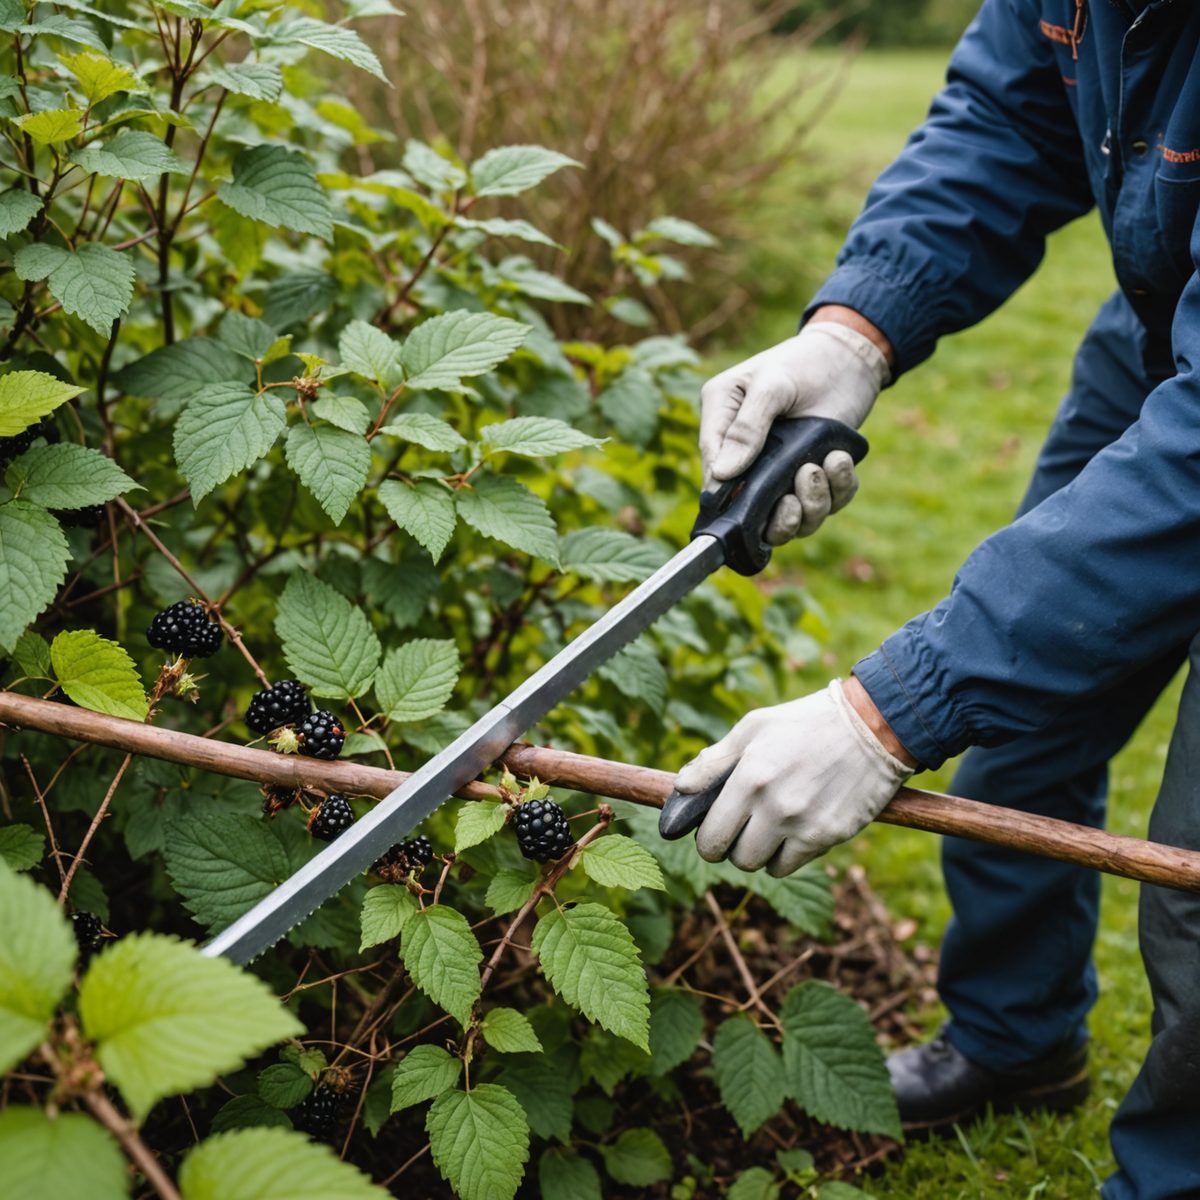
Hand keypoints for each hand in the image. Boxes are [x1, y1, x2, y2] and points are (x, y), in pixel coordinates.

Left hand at [672, 680, 912, 876]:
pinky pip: (793, 864)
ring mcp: (805, 824)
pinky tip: (795, 829)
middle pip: (736, 858)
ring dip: (761, 853)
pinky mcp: (831, 836)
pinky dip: (788, 854)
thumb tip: (681, 788)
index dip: (707, 840)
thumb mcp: (754, 727)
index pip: (712, 836)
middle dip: (733, 848)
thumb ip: (714, 760)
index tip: (713, 833)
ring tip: (770, 826)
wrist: (872, 726)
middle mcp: (775, 806)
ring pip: (764, 867)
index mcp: (750, 777)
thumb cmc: (805, 722)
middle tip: (742, 829)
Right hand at [699, 320, 890, 543]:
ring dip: (811, 503)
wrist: (849, 358)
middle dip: (778, 516)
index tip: (744, 504)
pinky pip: (826, 505)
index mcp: (722, 426)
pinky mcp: (815, 478)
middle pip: (751, 510)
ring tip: (822, 466)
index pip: (713, 473)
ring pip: (792, 517)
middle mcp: (748, 457)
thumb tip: (722, 474)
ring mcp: (782, 472)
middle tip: (794, 499)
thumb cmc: (801, 362)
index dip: (726, 496)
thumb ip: (747, 427)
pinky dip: (837, 490)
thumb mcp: (771, 384)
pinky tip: (838, 460)